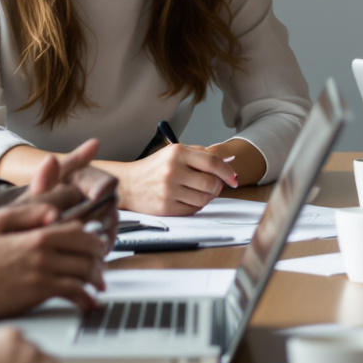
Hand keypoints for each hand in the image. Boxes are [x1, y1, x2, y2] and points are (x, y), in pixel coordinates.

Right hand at [0, 147, 111, 324]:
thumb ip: (27, 214)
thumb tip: (54, 212)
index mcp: (36, 234)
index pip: (79, 231)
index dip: (93, 238)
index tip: (96, 246)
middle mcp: (43, 253)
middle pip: (89, 252)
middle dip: (100, 259)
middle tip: (101, 267)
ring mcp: (42, 275)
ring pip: (85, 273)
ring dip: (96, 280)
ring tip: (97, 286)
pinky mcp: (38, 295)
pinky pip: (73, 294)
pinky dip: (86, 299)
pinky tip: (87, 303)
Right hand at [99, 142, 238, 215]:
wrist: (128, 184)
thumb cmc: (154, 168)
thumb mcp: (173, 153)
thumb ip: (200, 154)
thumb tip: (228, 160)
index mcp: (177, 153)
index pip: (213, 162)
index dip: (228, 171)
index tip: (234, 178)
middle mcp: (173, 170)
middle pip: (211, 183)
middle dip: (218, 186)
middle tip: (215, 186)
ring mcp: (169, 190)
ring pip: (205, 198)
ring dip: (208, 197)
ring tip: (199, 192)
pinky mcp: (167, 207)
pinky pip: (194, 209)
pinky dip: (196, 205)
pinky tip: (189, 199)